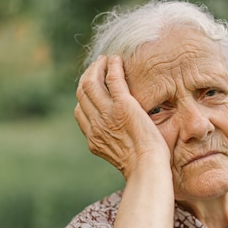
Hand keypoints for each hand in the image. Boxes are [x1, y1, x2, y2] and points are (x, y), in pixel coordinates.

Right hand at [74, 55, 169, 179]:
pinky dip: (112, 67)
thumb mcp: (120, 156)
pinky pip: (112, 79)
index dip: (84, 95)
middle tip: (98, 66)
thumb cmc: (142, 165)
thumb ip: (114, 143)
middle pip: (82, 93)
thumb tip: (119, 137)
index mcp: (93, 138)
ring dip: (97, 67)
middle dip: (88, 76)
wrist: (147, 167)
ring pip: (92, 82)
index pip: (80, 110)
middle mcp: (95, 124)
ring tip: (105, 60)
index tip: (94, 86)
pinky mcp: (122, 105)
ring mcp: (107, 114)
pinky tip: (116, 60)